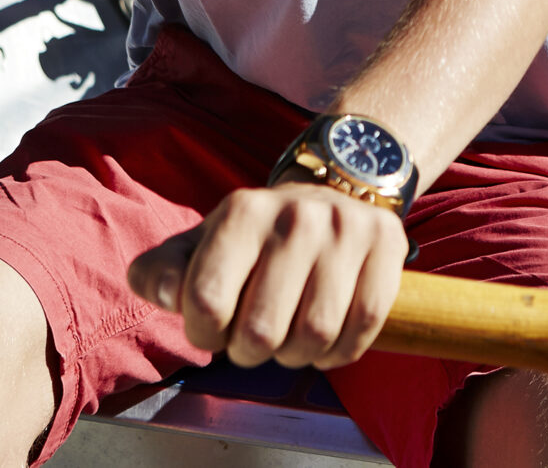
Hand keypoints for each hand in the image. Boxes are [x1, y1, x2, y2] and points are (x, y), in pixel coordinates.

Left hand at [127, 178, 406, 369]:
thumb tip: (167, 293)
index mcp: (241, 211)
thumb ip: (160, 273)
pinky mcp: (387, 243)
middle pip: (260, 332)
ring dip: (296, 355)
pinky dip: (339, 351)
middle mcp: (296, 214)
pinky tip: (326, 338)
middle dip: (250, 351)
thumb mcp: (199, 246)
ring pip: (314, 336)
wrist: (332, 192)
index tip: (213, 326)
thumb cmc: (255, 238)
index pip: (205, 301)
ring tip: (290, 335)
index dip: (204, 333)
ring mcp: (346, 228)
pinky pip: (362, 327)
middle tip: (254, 337)